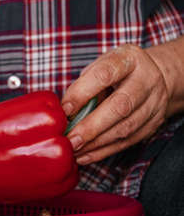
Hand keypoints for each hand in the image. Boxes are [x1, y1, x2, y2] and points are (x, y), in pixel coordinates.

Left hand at [62, 44, 170, 164]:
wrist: (154, 76)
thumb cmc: (117, 72)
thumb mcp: (100, 67)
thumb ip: (82, 86)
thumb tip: (62, 112)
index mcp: (128, 60)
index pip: (104, 74)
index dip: (82, 93)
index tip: (65, 109)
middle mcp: (146, 80)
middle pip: (120, 106)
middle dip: (92, 126)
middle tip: (71, 139)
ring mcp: (154, 103)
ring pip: (125, 128)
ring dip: (96, 143)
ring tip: (74, 149)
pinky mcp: (153, 124)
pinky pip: (127, 142)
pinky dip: (103, 151)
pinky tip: (85, 155)